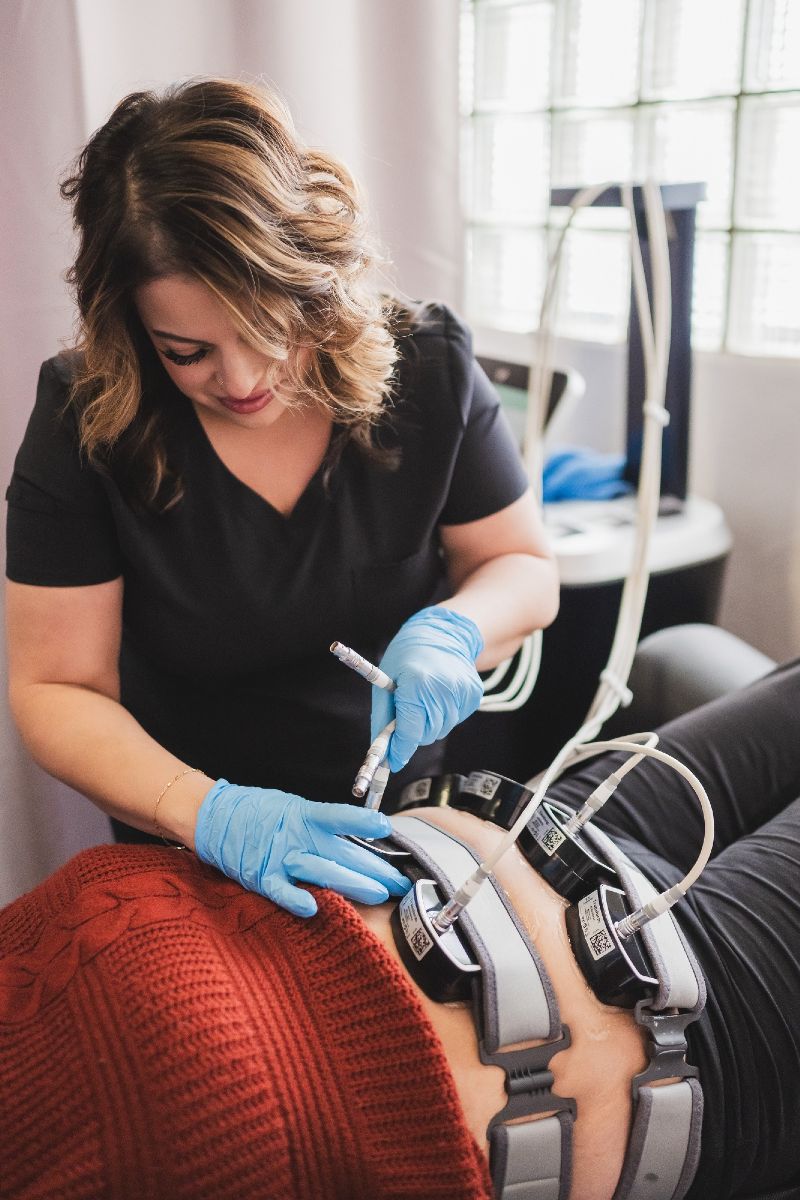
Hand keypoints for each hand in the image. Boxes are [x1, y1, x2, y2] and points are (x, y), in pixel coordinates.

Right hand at [194, 781, 409, 916]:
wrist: (215, 817)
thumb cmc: (260, 813)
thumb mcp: (294, 809)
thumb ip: (321, 826)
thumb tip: (358, 839)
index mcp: (306, 815)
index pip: (339, 817)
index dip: (363, 821)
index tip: (387, 828)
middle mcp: (297, 836)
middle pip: (343, 852)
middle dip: (375, 868)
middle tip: (401, 881)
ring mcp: (280, 858)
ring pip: (321, 871)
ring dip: (352, 884)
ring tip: (378, 895)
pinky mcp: (262, 877)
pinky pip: (281, 890)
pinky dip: (296, 898)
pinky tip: (312, 907)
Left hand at [371, 606, 483, 771]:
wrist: (442, 634)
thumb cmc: (407, 656)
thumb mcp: (385, 682)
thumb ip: (383, 718)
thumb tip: (384, 752)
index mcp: (418, 684)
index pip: (410, 731)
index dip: (400, 749)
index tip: (392, 761)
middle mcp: (443, 690)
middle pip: (426, 734)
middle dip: (413, 732)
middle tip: (405, 715)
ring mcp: (462, 693)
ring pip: (441, 730)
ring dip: (428, 723)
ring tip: (422, 699)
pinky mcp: (473, 695)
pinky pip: (454, 720)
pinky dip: (443, 714)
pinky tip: (438, 695)